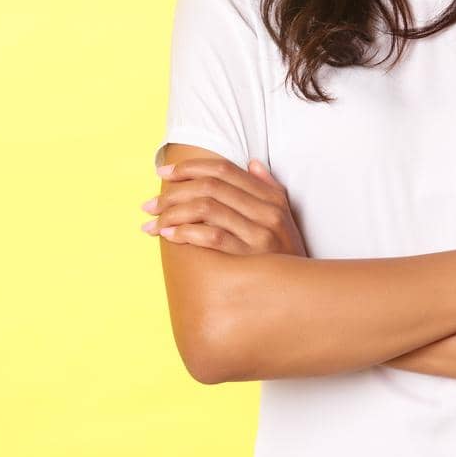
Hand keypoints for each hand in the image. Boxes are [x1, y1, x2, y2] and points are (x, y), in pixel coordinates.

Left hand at [142, 156, 306, 255]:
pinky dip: (186, 233)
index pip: (223, 170)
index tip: (163, 172)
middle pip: (209, 187)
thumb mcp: (285, 217)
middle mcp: (266, 211)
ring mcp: (259, 234)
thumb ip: (270, 188)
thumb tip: (252, 162)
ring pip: (206, 208)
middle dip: (173, 193)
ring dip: (172, 213)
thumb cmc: (287, 255)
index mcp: (270, 197)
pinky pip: (212, 237)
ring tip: (153, 223)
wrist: (306, 294)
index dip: (189, 167)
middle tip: (149, 205)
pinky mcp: (250, 257)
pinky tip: (169, 236)